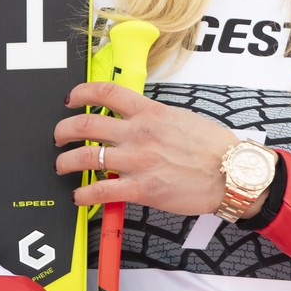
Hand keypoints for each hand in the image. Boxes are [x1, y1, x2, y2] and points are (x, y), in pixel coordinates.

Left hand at [52, 82, 242, 216]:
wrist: (232, 172)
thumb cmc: (214, 147)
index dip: (81, 93)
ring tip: (62, 166)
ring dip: (66, 162)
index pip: (107, 93)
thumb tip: (137, 120)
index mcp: (151, 112)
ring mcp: (138, 161)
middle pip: (86, 124)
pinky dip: (83, 195)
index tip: (71, 98)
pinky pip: (101, 190)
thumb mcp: (182, 119)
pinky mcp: (142, 188)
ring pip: (86, 157)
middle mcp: (140, 133)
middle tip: (59, 137)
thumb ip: (155, 119)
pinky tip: (79, 197)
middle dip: (63, 130)